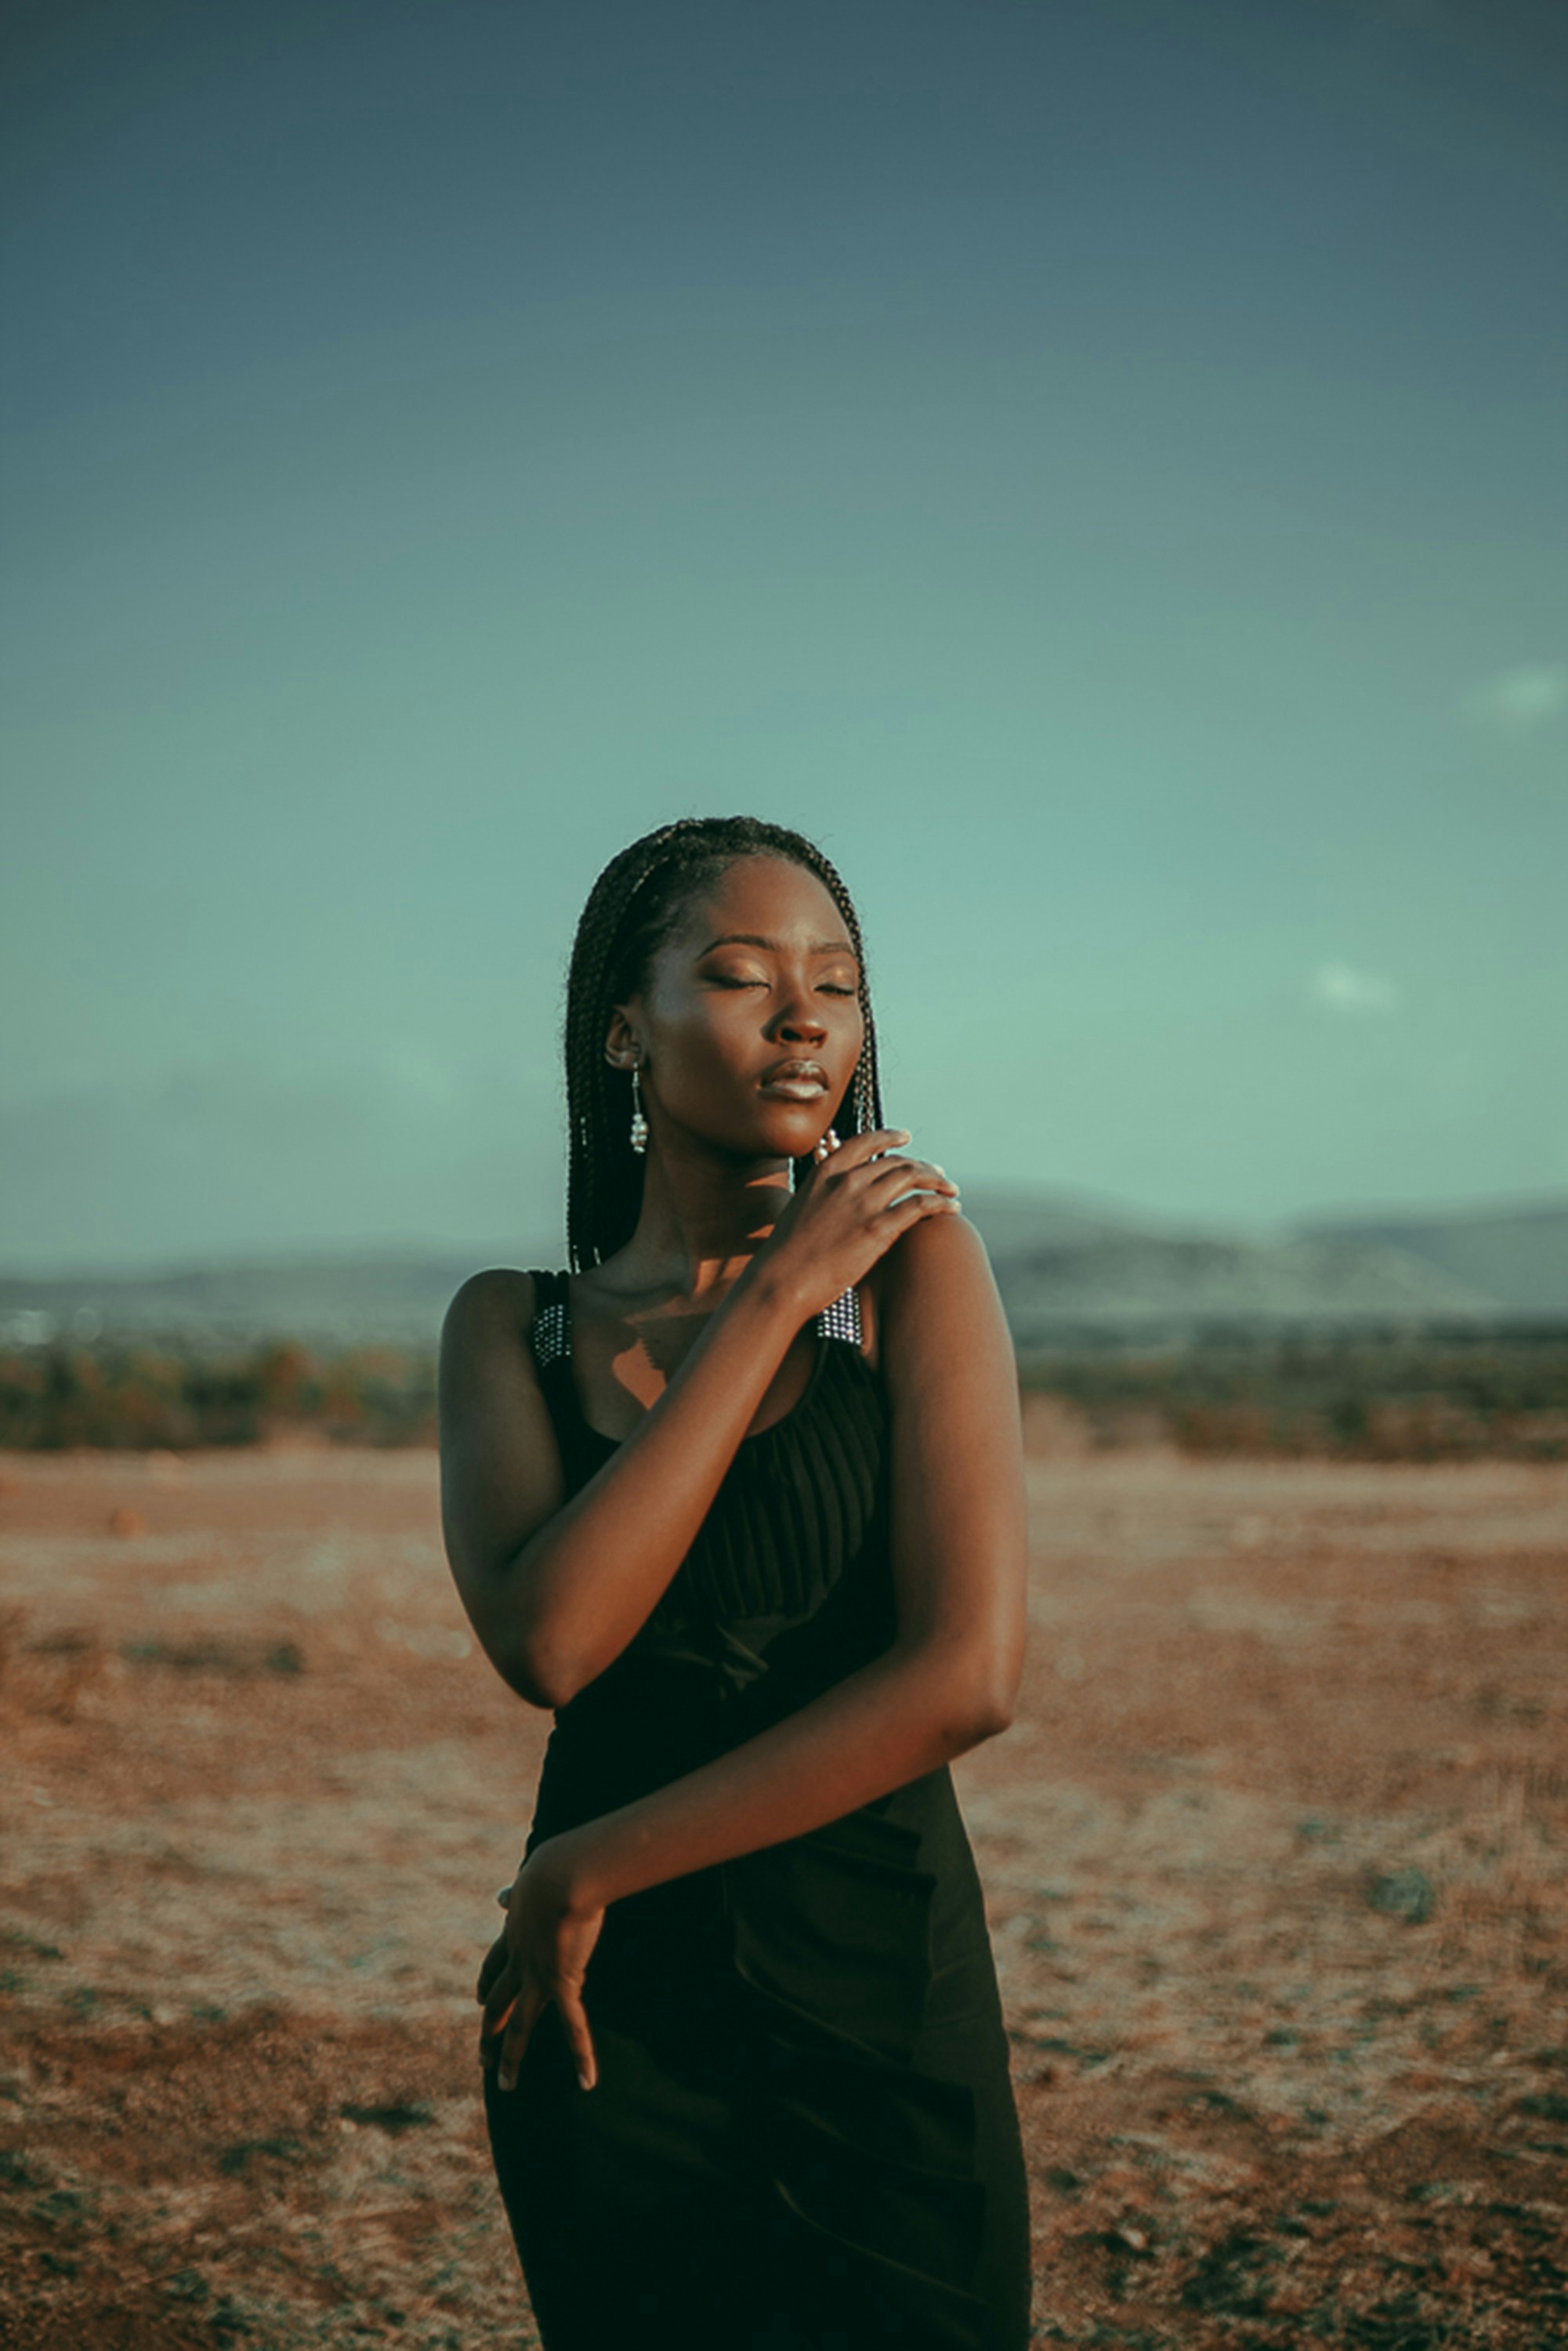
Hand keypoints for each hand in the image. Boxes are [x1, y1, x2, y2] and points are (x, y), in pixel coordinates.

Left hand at [478, 1838, 605, 2093]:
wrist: (559, 1875)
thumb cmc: (551, 1869)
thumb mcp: (528, 1881)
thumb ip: (518, 1892)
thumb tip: (499, 1895)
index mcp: (513, 1934)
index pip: (493, 1967)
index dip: (486, 1986)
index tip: (480, 1999)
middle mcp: (519, 1960)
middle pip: (498, 2002)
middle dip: (490, 2032)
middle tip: (482, 2059)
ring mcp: (536, 1975)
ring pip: (518, 2024)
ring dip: (510, 2056)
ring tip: (505, 2084)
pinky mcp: (560, 1982)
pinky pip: (572, 2026)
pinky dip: (581, 2054)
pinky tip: (586, 2080)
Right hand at [755, 1128, 960, 1321]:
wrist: (780, 1281)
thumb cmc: (786, 1254)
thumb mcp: (800, 1208)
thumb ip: (821, 1195)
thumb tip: (831, 1198)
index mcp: (825, 1171)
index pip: (866, 1141)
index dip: (890, 1137)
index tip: (906, 1138)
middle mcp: (847, 1180)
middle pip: (896, 1162)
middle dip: (922, 1167)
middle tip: (937, 1175)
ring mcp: (863, 1202)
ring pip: (913, 1177)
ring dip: (937, 1181)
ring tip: (950, 1190)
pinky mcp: (878, 1228)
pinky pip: (920, 1205)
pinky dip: (941, 1203)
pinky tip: (951, 1208)